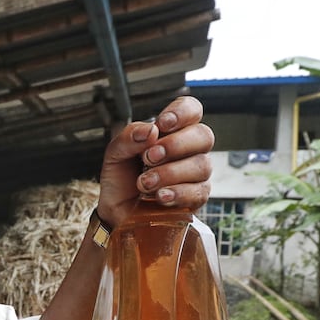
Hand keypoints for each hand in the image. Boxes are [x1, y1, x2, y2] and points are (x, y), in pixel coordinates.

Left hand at [97, 95, 213, 225]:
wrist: (117, 210)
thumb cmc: (121, 177)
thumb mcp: (116, 153)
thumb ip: (129, 137)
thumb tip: (151, 130)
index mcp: (173, 131)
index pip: (192, 109)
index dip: (182, 112)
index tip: (162, 124)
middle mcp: (190, 149)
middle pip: (203, 136)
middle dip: (175, 145)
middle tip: (148, 157)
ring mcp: (197, 174)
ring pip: (201, 165)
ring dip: (170, 173)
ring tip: (144, 182)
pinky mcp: (197, 198)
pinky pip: (198, 192)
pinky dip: (177, 193)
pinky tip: (159, 196)